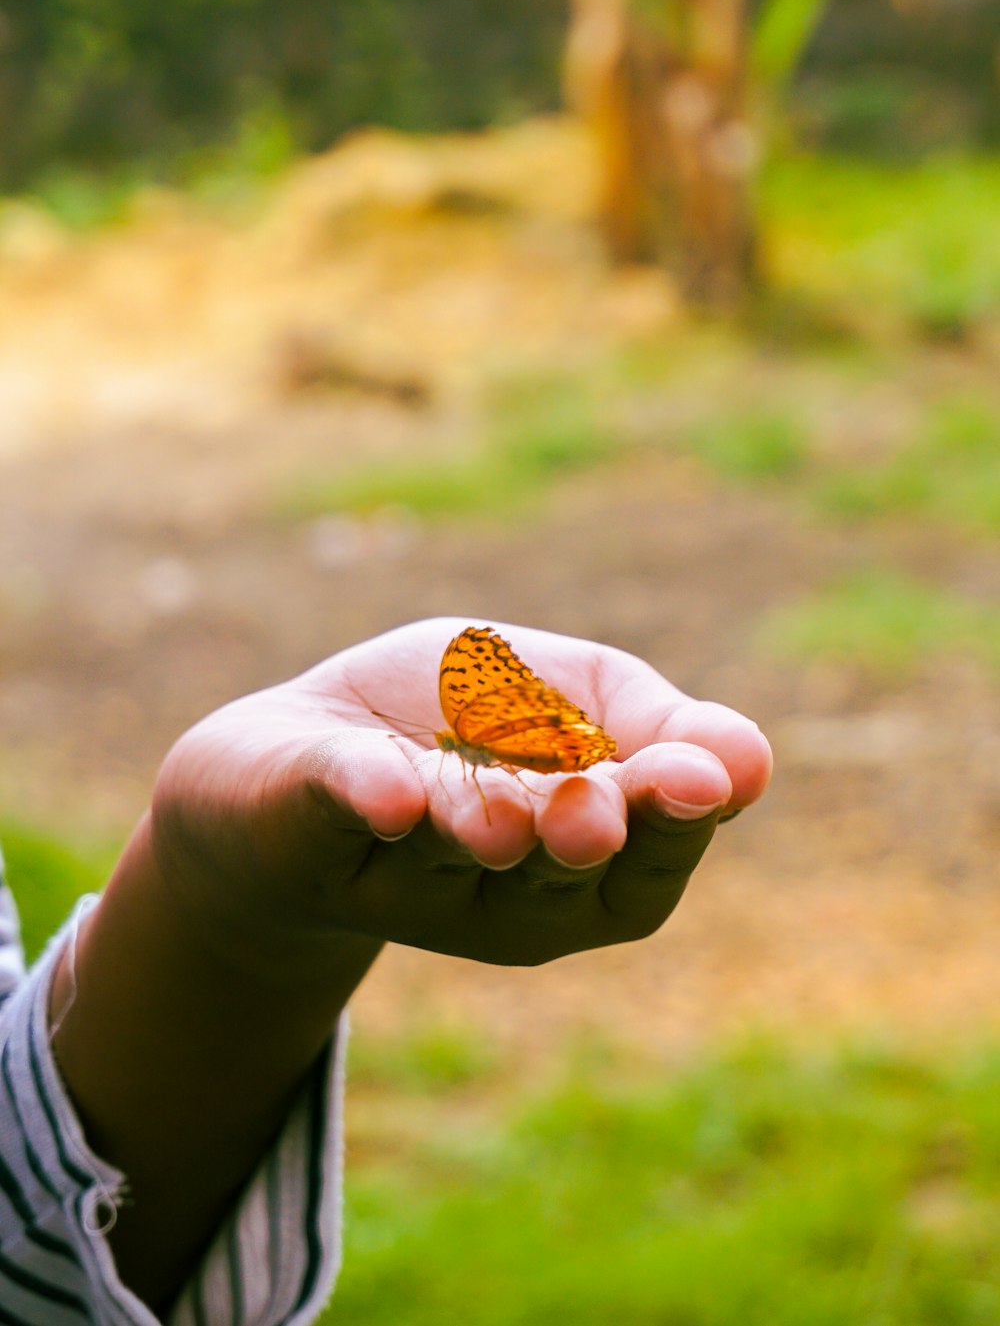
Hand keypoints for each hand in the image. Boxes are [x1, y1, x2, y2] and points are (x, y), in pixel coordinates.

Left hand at [152, 617, 771, 968]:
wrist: (302, 746)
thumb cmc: (463, 721)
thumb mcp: (574, 700)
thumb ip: (652, 726)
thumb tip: (751, 760)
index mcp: (584, 870)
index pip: (649, 866)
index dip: (674, 825)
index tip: (699, 778)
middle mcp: (500, 895)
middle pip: (554, 878)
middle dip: (580, 836)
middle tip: (599, 814)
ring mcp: (399, 872)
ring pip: (448, 852)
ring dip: (479, 826)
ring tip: (502, 818)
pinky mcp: (306, 831)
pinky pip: (335, 813)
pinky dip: (361, 796)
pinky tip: (385, 792)